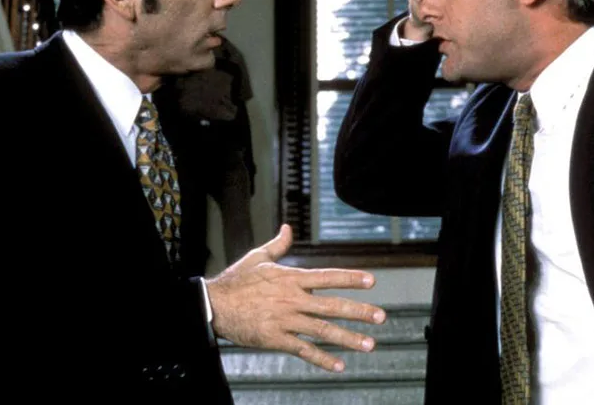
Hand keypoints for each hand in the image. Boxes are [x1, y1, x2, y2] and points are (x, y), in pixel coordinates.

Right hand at [204, 224, 385, 371]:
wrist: (213, 305)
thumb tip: (288, 227)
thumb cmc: (235, 281)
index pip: (327, 277)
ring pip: (322, 330)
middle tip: (381, 316)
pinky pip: (303, 350)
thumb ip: (278, 244)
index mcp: (291, 278)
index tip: (371, 281)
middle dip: (359, 311)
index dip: (350, 278)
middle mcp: (292, 299)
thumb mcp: (258, 258)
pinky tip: (338, 365)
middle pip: (332, 305)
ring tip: (369, 344)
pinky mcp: (275, 339)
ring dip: (348, 338)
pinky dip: (322, 359)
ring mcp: (285, 320)